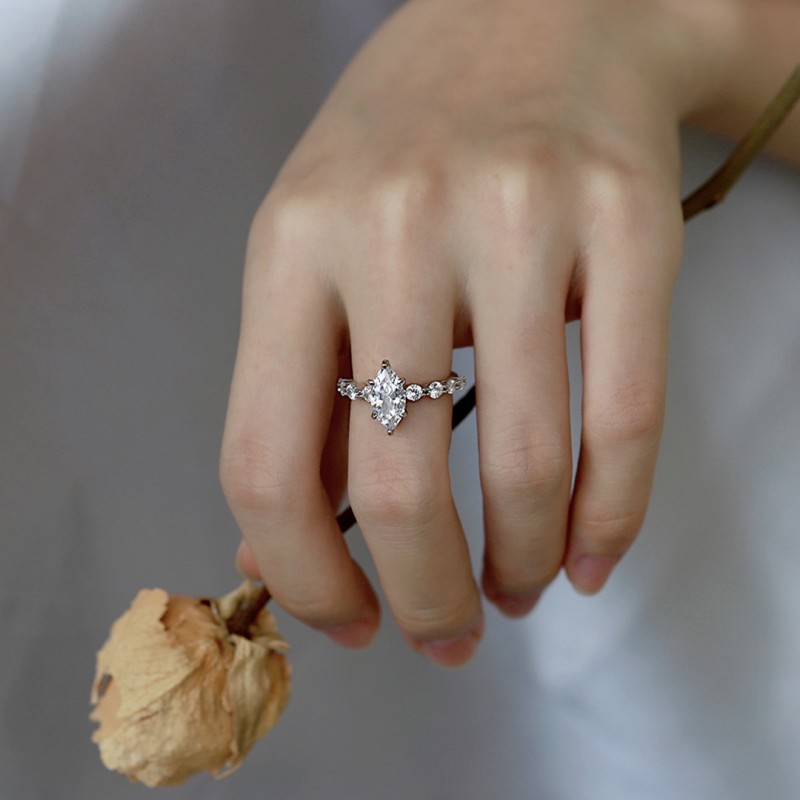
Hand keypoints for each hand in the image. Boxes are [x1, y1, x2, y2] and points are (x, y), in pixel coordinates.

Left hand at [220, 0, 733, 666]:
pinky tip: (591, 557)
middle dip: (426, 598)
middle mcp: (396, 228)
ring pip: (523, 462)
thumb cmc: (407, 144)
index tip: (349, 623)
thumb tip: (283, 547)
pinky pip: (625, 417)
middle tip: (448, 636)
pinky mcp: (628, 222)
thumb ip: (292, 393)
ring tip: (520, 591)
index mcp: (291, 245)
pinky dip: (611, 517)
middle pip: (396, 485)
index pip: (263, 461)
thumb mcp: (313, 246)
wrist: (532, 16)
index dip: (303, 576)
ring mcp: (520, 221)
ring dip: (520, 566)